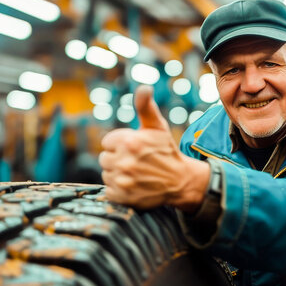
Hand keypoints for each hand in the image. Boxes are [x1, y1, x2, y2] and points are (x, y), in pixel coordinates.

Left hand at [99, 85, 209, 211]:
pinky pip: (109, 191)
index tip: (134, 149)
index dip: (119, 145)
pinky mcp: (122, 197)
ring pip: (106, 174)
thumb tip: (143, 87)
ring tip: (136, 174)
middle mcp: (124, 161)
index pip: (106, 142)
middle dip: (117, 159)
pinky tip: (133, 186)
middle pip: (104, 159)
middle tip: (136, 162)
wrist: (181, 180)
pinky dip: (118, 190)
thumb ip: (145, 106)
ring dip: (118, 174)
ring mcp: (123, 181)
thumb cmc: (166, 151)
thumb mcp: (157, 126)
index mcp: (129, 141)